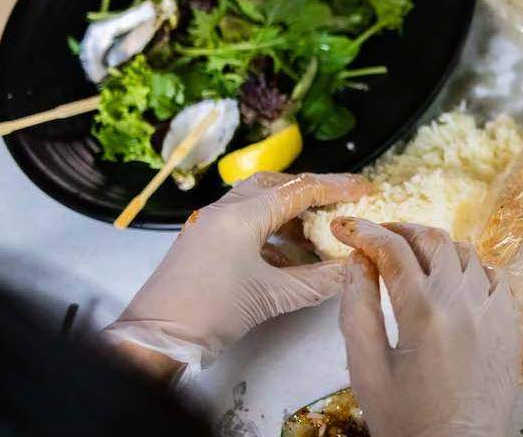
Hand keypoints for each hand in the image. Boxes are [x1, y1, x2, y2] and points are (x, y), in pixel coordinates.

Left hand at [102, 172, 370, 367]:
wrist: (155, 338)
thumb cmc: (211, 311)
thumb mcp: (273, 297)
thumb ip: (318, 281)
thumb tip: (353, 268)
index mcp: (242, 215)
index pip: (299, 189)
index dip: (337, 187)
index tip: (366, 188)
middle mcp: (224, 211)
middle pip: (275, 184)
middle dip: (310, 191)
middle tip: (339, 203)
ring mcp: (210, 225)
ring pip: (257, 203)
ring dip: (289, 213)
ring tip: (318, 234)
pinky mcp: (202, 243)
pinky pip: (244, 223)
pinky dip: (271, 232)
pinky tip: (290, 257)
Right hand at [334, 218, 518, 436]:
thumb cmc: (408, 422)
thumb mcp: (367, 370)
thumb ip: (357, 310)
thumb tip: (358, 263)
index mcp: (425, 314)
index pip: (393, 251)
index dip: (366, 232)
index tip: (347, 227)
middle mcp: (466, 304)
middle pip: (433, 240)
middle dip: (401, 231)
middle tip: (377, 237)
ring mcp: (495, 311)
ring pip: (466, 253)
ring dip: (435, 247)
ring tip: (410, 255)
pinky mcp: (511, 324)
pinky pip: (494, 276)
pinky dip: (470, 267)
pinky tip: (452, 279)